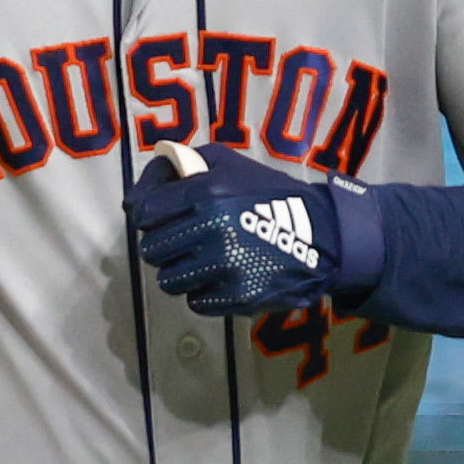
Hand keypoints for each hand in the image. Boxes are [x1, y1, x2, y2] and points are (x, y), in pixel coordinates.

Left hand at [129, 143, 340, 315]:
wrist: (321, 234)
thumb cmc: (267, 194)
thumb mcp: (226, 162)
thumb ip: (181, 166)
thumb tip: (142, 187)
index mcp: (206, 192)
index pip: (144, 212)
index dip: (149, 215)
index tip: (160, 217)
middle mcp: (211, 230)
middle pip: (152, 249)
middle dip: (163, 244)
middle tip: (184, 239)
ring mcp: (223, 266)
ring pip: (168, 280)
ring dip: (180, 271)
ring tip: (202, 258)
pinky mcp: (236, 296)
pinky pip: (195, 301)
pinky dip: (204, 292)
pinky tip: (222, 275)